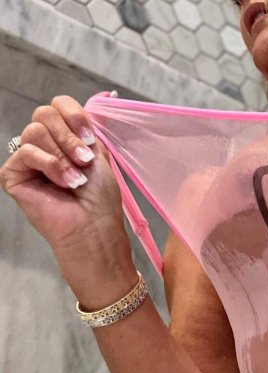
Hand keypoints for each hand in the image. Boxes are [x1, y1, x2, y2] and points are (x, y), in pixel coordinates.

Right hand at [0, 94, 129, 255]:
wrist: (94, 228)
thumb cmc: (99, 200)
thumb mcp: (98, 155)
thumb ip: (88, 127)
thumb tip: (102, 98)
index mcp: (62, 138)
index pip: (58, 105)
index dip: (74, 116)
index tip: (90, 139)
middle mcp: (43, 146)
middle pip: (44, 113)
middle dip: (69, 137)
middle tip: (84, 161)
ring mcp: (26, 160)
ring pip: (35, 130)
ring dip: (62, 154)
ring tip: (76, 179)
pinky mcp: (13, 174)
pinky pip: (27, 151)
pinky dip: (49, 165)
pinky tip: (64, 183)